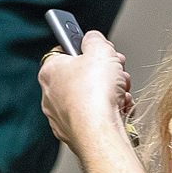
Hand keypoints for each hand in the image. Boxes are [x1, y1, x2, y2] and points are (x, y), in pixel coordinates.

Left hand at [39, 29, 132, 149]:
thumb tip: (92, 38)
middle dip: (105, 73)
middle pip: (83, 76)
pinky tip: (119, 111)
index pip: (64, 52)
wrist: (100, 132)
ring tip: (121, 93)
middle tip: (117, 71)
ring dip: (111, 93)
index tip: (99, 49)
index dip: (86, 49)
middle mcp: (51, 95)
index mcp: (50, 71)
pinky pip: (96, 118)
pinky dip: (110, 113)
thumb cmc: (95, 92)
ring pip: (92, 98)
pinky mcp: (74, 134)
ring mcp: (61, 117)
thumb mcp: (101, 49)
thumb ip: (95, 39)